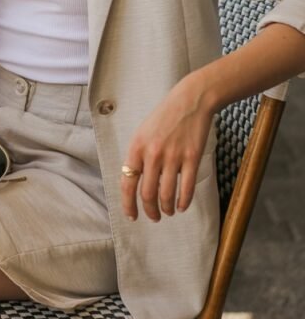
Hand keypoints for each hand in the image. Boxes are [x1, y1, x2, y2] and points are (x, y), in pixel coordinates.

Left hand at [121, 76, 213, 222]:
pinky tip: (182, 206)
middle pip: (148, 194)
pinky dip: (183, 201)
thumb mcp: (142, 133)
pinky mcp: (191, 158)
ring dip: (167, 208)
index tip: (132, 216)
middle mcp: (153, 154)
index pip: (127, 183)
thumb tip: (134, 184)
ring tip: (168, 212)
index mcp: (136, 148)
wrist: (190, 101)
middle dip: (150, 211)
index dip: (128, 204)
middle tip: (154, 217)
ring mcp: (173, 156)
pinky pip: (186, 187)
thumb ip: (138, 157)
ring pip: (166, 194)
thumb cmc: (164, 118)